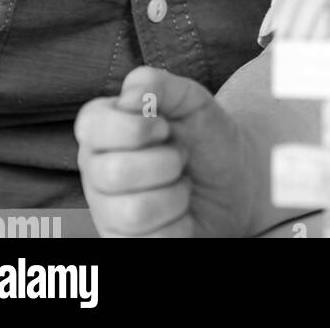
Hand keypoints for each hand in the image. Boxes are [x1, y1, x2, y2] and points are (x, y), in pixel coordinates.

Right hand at [75, 66, 261, 236]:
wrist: (238, 181)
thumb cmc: (207, 137)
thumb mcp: (192, 100)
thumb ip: (160, 84)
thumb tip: (130, 92)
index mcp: (102, 129)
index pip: (90, 125)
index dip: (135, 127)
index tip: (164, 127)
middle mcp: (96, 172)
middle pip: (115, 173)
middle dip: (166, 163)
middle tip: (180, 158)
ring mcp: (106, 214)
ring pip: (133, 214)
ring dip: (175, 197)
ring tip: (182, 187)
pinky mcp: (123, 245)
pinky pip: (147, 244)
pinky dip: (179, 227)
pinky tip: (182, 216)